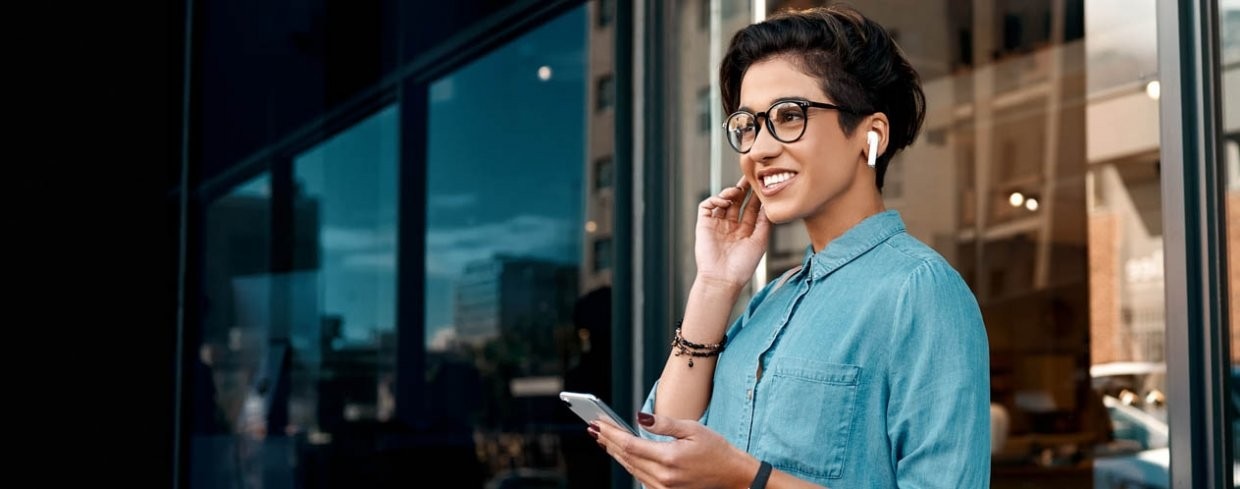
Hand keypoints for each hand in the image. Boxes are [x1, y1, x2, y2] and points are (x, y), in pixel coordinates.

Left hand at [592, 412, 754, 488]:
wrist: (733, 476)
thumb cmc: (716, 450)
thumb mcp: (693, 429)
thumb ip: (664, 424)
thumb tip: (639, 418)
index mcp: (670, 458)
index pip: (630, 445)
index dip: (611, 434)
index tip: (597, 424)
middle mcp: (664, 477)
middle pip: (627, 458)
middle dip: (608, 442)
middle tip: (594, 428)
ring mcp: (664, 488)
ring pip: (632, 469)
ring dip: (616, 454)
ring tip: (604, 439)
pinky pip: (641, 478)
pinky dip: (630, 464)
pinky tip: (623, 454)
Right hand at [695, 177, 770, 287]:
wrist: (723, 279)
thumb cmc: (742, 266)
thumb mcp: (760, 242)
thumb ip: (764, 223)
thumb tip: (769, 206)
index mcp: (744, 231)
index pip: (751, 209)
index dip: (756, 197)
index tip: (763, 186)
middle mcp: (730, 226)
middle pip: (737, 202)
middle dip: (743, 189)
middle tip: (750, 177)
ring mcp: (717, 225)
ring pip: (722, 201)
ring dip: (729, 193)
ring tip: (736, 191)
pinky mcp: (704, 225)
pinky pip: (707, 206)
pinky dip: (715, 200)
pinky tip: (724, 202)